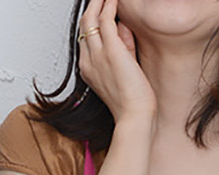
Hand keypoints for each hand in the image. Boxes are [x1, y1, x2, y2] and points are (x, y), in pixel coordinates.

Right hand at [76, 0, 155, 123]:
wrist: (134, 118)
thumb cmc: (132, 103)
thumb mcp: (124, 71)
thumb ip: (123, 48)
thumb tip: (123, 27)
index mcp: (88, 69)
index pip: (85, 37)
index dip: (91, 20)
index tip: (100, 8)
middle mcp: (89, 60)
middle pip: (84, 24)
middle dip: (92, 5)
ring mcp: (98, 55)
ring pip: (91, 18)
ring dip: (99, 1)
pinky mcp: (111, 51)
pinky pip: (106, 19)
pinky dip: (109, 5)